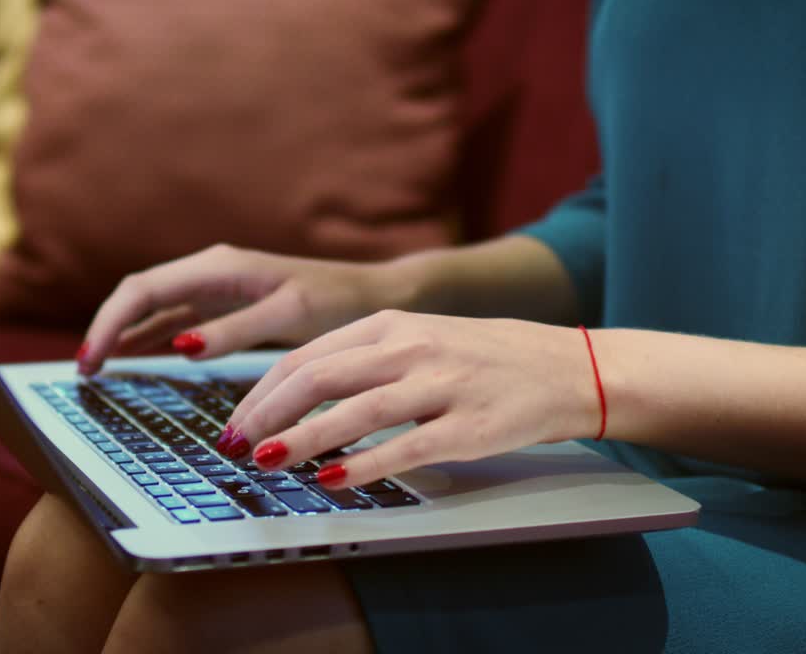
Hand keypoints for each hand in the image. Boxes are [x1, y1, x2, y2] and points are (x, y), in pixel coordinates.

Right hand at [79, 244, 408, 373]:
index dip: (110, 323)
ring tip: (97, 370)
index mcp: (219, 267)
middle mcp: (211, 271)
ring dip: (124, 333)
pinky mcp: (226, 306)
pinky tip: (134, 357)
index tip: (91, 361)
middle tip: (85, 373)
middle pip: (139, 294)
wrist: (372, 294)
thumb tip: (179, 345)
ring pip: (153, 307)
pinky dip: (149, 337)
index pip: (143, 289)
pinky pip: (174, 318)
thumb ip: (234, 330)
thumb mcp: (288, 315)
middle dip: (107, 328)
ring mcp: (216, 288)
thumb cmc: (336, 300)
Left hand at [222, 310, 603, 488]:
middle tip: (237, 445)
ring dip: (302, 439)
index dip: (263, 392)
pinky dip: (362, 466)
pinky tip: (330, 481)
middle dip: (267, 415)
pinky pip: (404, 449)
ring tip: (266, 462)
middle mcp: (411, 348)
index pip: (308, 356)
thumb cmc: (487, 357)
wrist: (569, 367)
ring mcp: (440, 386)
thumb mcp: (420, 338)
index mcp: (392, 323)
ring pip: (355, 412)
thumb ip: (365, 360)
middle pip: (320, 378)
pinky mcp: (467, 427)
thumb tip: (298, 394)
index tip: (237, 422)